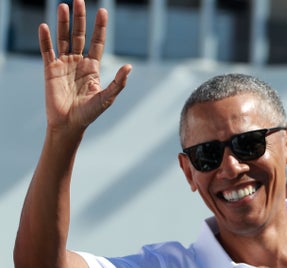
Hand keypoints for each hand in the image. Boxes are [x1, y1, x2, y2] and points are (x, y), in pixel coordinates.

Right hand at [39, 0, 131, 134]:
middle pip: (80, 35)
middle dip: (80, 18)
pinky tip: (45, 26)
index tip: (102, 11)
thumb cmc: (89, 113)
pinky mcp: (50, 70)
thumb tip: (130, 67)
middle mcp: (78, 62)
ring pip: (64, 39)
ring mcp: (64, 64)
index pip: (97, 42)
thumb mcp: (107, 98)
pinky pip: (47, 51)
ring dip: (62, 23)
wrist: (69, 125)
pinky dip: (45, 39)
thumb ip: (118, 82)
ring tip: (63, 6)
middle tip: (79, 0)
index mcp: (93, 67)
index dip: (99, 27)